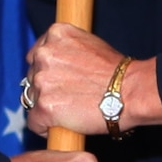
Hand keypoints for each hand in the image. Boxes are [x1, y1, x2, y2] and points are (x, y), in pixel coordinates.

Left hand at [25, 23, 161, 136]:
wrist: (130, 91)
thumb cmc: (117, 72)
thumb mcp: (89, 44)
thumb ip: (67, 49)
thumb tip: (57, 63)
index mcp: (55, 34)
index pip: (36, 55)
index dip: (47, 71)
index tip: (58, 81)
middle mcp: (44, 54)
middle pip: (31, 77)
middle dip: (45, 88)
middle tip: (67, 97)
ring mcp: (42, 80)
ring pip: (31, 99)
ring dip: (45, 106)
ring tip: (68, 111)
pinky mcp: (44, 106)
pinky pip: (33, 122)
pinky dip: (44, 127)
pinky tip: (61, 125)